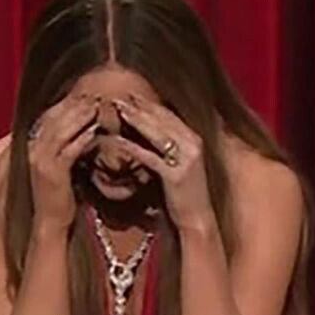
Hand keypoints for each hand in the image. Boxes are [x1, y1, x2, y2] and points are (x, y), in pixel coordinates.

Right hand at [24, 94, 100, 231]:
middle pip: (54, 120)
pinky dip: (81, 139)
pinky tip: (95, 130)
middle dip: (73, 105)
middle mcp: (33, 150)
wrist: (50, 221)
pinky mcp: (52, 173)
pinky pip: (69, 151)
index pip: (48, 118)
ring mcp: (41, 161)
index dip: (65, 104)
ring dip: (79, 117)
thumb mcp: (60, 166)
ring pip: (60, 131)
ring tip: (96, 105)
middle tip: (93, 93)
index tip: (83, 93)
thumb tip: (81, 131)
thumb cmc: (59, 195)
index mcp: (33, 147)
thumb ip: (65, 148)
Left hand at [102, 95, 215, 233]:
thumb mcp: (178, 163)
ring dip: (135, 120)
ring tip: (117, 109)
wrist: (197, 219)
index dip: (148, 104)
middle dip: (139, 107)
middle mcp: (193, 144)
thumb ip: (167, 146)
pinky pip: (150, 157)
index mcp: (194, 139)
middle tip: (119, 96)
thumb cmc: (184, 193)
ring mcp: (186, 159)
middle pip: (162, 120)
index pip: (168, 115)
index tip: (129, 95)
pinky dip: (132, 147)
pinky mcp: (176, 175)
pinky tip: (117, 140)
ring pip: (156, 134)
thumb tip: (147, 129)